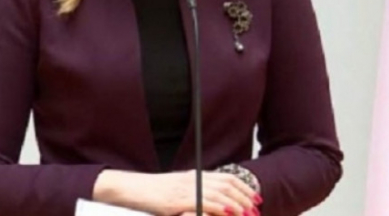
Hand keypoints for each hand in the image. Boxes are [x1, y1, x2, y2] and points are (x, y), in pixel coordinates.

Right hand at [93, 170, 260, 215]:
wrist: (131, 189)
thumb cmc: (152, 193)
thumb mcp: (176, 190)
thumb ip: (193, 194)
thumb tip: (210, 202)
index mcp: (194, 176)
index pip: (225, 178)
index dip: (242, 187)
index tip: (255, 197)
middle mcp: (193, 179)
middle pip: (226, 184)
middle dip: (244, 196)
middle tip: (256, 208)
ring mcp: (186, 189)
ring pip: (218, 193)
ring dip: (237, 203)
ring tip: (248, 213)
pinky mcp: (178, 200)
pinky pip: (203, 202)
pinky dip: (219, 207)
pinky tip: (229, 213)